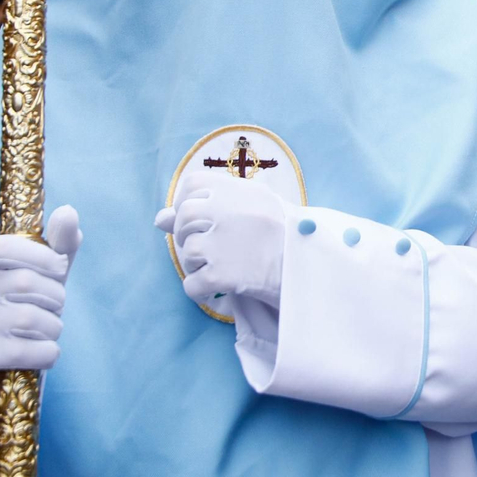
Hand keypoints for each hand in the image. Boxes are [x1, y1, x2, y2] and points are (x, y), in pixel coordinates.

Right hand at [0, 205, 81, 403]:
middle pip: (27, 283)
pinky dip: (49, 352)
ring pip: (33, 320)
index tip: (59, 268)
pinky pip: (32, 351)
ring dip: (53, 327)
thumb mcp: (35, 273)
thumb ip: (56, 245)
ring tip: (44, 330)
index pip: (10, 246)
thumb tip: (69, 212)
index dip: (45, 257)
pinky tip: (41, 352)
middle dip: (55, 297)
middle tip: (51, 308)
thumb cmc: (14, 306)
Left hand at [153, 172, 285, 306]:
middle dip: (191, 236)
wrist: (316, 270)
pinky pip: (191, 285)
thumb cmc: (290, 236)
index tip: (201, 219)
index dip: (189, 202)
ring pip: (186, 252)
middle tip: (213, 249)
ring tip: (223, 269)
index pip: (192, 185)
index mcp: (239, 190)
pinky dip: (200, 292)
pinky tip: (218, 291)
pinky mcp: (222, 275)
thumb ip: (210, 205)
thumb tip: (160, 218)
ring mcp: (223, 243)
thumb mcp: (256, 208)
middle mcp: (228, 211)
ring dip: (198, 265)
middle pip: (184, 218)